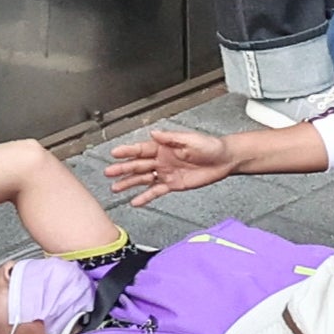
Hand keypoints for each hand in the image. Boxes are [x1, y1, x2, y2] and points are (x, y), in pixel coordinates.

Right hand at [104, 128, 241, 207]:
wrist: (224, 160)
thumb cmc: (210, 146)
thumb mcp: (191, 139)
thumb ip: (172, 137)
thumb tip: (155, 133)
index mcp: (164, 147)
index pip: (142, 149)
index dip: (128, 151)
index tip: (115, 153)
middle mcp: (162, 159)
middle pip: (138, 164)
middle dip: (123, 168)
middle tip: (108, 172)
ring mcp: (166, 173)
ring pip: (143, 179)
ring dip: (129, 183)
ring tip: (115, 188)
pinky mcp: (173, 184)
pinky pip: (156, 191)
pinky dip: (145, 197)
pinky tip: (135, 201)